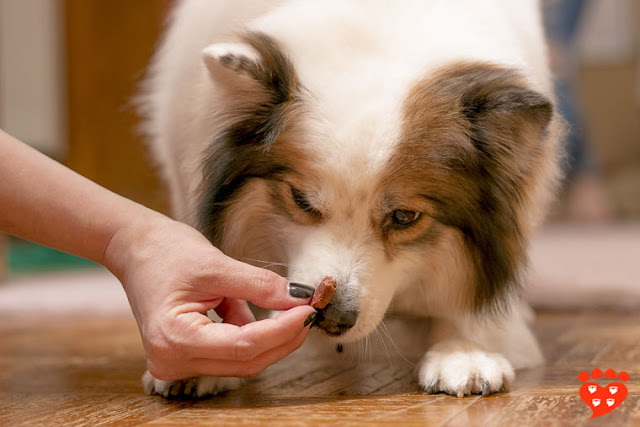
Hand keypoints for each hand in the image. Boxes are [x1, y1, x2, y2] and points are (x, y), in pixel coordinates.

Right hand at [104, 215, 315, 379]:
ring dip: (267, 334)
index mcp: (173, 338)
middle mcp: (171, 361)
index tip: (310, 310)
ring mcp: (176, 363)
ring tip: (265, 298)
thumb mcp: (217, 264)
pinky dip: (248, 333)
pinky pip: (230, 353)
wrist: (135, 249)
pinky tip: (239, 306)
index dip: (283, 330)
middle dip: (282, 336)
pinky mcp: (185, 357)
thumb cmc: (167, 252)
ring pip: (242, 360)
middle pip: (246, 361)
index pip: (244, 346)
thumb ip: (260, 286)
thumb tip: (300, 299)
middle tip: (308, 309)